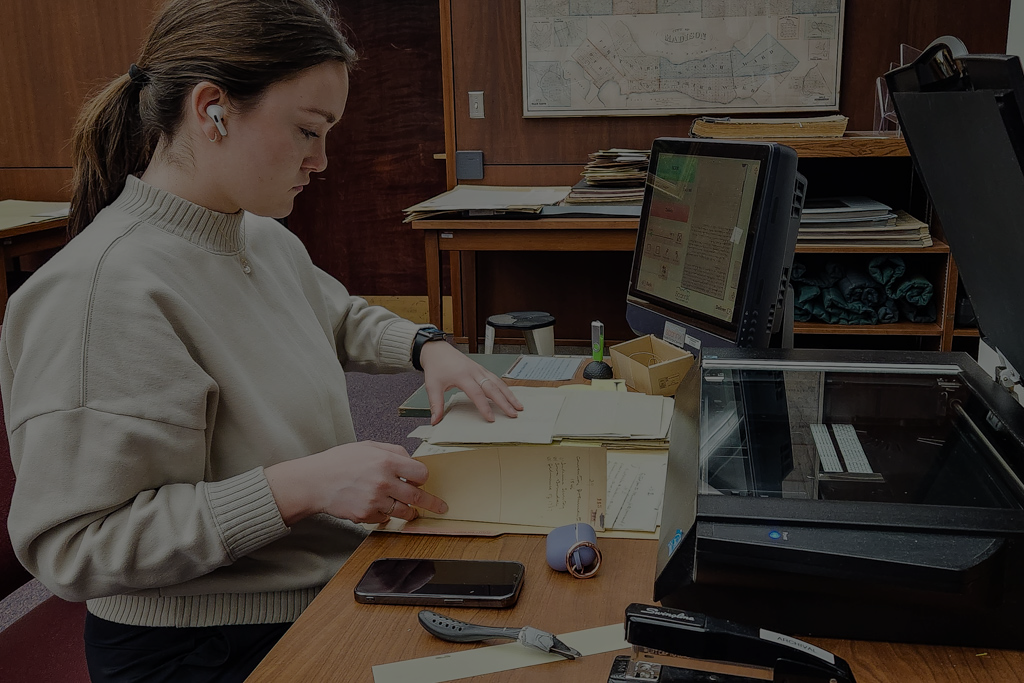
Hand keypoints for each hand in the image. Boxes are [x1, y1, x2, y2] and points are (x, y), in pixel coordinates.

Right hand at [265, 441, 447, 526]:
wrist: (315, 481)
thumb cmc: (339, 462)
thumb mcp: (368, 446)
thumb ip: (393, 451)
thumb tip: (412, 460)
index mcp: (386, 461)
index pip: (421, 473)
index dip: (423, 477)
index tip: (422, 480)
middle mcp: (383, 482)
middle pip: (418, 496)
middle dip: (432, 503)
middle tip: (441, 507)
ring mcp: (375, 501)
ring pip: (404, 511)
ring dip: (409, 511)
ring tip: (412, 511)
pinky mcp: (366, 515)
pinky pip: (385, 518)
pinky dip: (385, 514)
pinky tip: (377, 506)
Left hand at [418, 341, 523, 424]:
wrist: (437, 350)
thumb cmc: (436, 366)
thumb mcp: (432, 386)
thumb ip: (436, 404)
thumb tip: (435, 420)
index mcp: (463, 375)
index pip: (477, 393)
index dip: (484, 407)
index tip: (490, 418)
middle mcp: (474, 372)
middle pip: (493, 388)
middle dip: (504, 402)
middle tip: (513, 413)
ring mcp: (480, 370)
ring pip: (498, 383)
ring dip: (509, 395)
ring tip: (518, 406)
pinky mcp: (481, 370)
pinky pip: (496, 379)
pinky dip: (505, 388)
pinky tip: (510, 396)